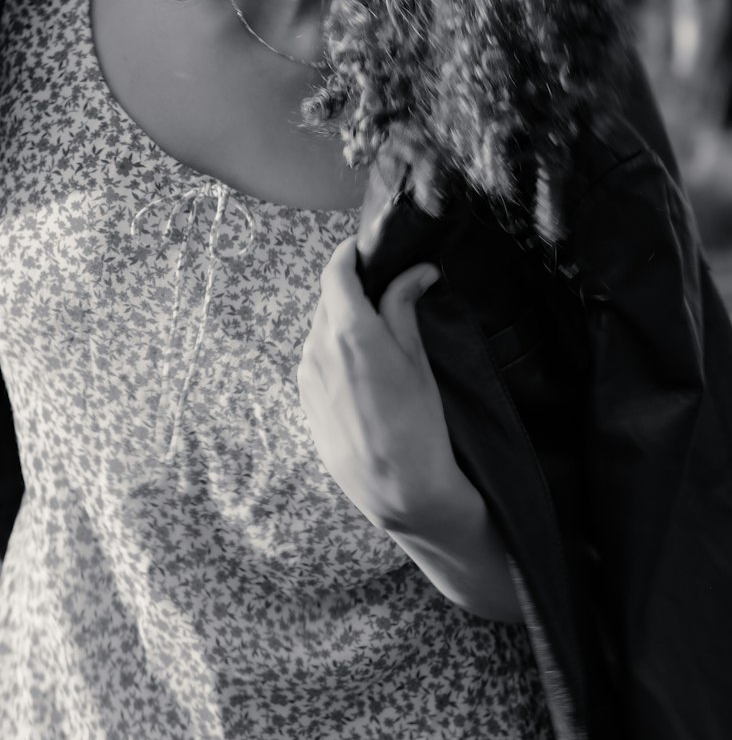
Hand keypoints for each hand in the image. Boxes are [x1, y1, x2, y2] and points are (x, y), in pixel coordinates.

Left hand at [298, 234, 455, 532]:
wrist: (398, 490)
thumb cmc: (418, 424)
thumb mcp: (417, 358)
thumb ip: (405, 306)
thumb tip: (415, 271)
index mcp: (349, 330)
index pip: (336, 270)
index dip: (351, 253)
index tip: (368, 249)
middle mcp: (318, 347)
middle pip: (329, 298)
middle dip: (353, 287)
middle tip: (385, 289)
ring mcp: (308, 375)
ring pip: (321, 329)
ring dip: (344, 319)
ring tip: (379, 333)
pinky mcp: (306, 400)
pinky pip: (317, 358)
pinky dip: (336, 348)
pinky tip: (364, 367)